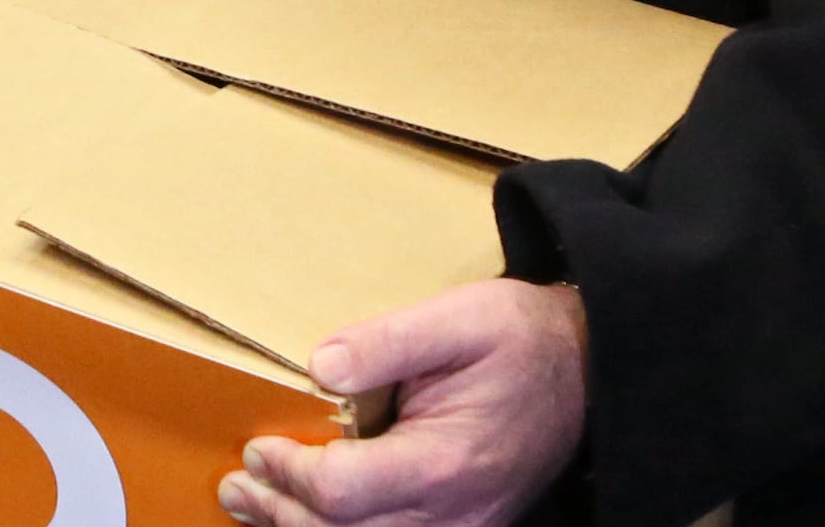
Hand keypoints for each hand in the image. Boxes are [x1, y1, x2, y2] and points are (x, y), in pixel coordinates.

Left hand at [220, 280, 587, 526]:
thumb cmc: (522, 341)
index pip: (343, 490)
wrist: (587, 373)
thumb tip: (320, 366)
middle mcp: (453, 511)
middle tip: (236, 487)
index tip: (259, 447)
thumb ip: (386, 342)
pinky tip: (307, 517)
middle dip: (281, 512)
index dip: (291, 474)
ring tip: (253, 505)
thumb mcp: (459, 318)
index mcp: (445, 460)